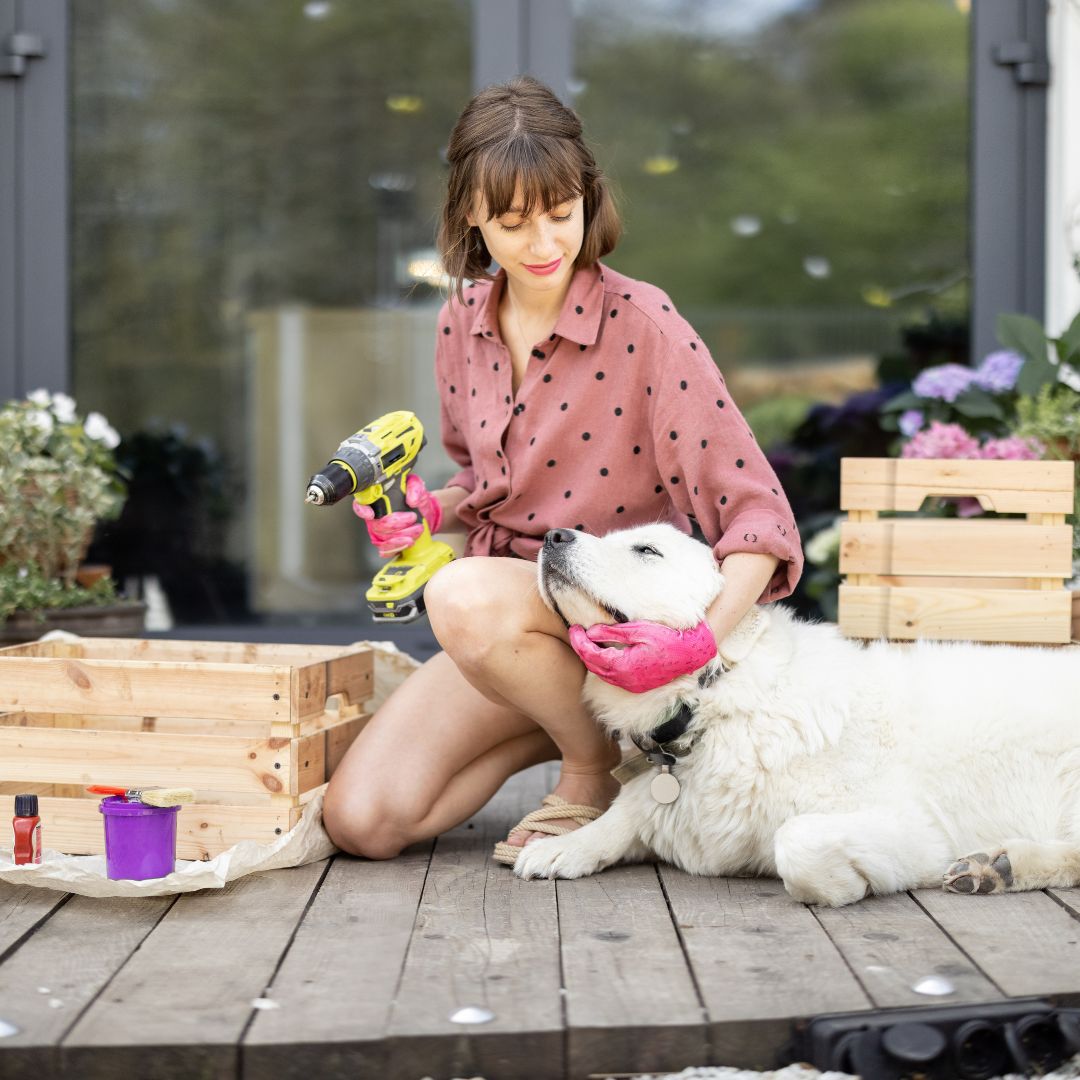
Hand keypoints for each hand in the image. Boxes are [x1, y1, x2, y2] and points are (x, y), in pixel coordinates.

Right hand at [353, 473, 441, 557]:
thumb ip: (414, 488)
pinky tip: (409, 541)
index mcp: (376, 500)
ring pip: (382, 539)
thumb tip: (412, 500)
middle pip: (377, 525)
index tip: (370, 514)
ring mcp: (380, 531)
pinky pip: (386, 550)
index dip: (362, 510)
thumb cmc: (414, 496)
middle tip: (412, 517)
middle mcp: (375, 516)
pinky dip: (398, 547)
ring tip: (417, 529)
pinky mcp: (387, 542)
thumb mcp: (415, 485)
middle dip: (396, 524)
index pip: (360, 504)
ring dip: (400, 537)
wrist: (424, 510)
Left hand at [568, 619, 716, 693]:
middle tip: (576, 633)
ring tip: (586, 641)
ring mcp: (631, 685)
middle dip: (582, 649)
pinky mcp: (637, 686)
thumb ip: (613, 632)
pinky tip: (603, 653)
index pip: (591, 654)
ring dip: (592, 658)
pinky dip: (604, 666)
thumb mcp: (639, 630)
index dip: (579, 641)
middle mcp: (625, 680)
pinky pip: (613, 677)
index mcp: (623, 666)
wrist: (692, 654)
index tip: (573, 628)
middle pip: (593, 666)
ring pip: (602, 673)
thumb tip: (590, 632)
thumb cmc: (668, 638)